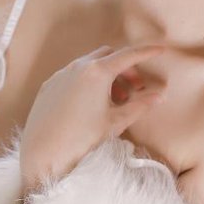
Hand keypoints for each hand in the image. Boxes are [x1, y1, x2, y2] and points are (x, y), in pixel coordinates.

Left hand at [19, 42, 165, 189]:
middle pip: (109, 55)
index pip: (128, 55)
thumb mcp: (116, 123)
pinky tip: (91, 103)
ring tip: (113, 100)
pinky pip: (73, 75)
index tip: (160, 50)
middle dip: (125, 67)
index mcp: (97, 72)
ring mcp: (60, 75)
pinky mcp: (48, 86)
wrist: (43, 153)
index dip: (147, 52)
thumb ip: (140, 105)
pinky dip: (88, 81)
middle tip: (135, 88)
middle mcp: (77, 67)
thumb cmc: (81, 140)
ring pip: (89, 64)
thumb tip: (158, 95)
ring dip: (106, 75)